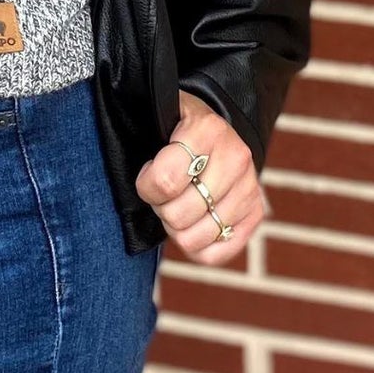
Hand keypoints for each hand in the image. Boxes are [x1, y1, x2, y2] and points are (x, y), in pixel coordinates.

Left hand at [134, 87, 268, 266]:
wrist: (215, 133)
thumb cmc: (176, 129)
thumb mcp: (159, 118)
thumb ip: (138, 124)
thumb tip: (118, 131)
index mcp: (207, 129)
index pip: (165, 182)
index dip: (146, 186)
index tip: (148, 173)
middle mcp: (235, 157)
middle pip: (178, 216)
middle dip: (162, 208)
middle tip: (164, 192)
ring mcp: (249, 187)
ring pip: (194, 240)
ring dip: (177, 228)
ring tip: (179, 204)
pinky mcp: (255, 213)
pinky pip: (215, 255)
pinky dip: (196, 247)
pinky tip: (193, 223)